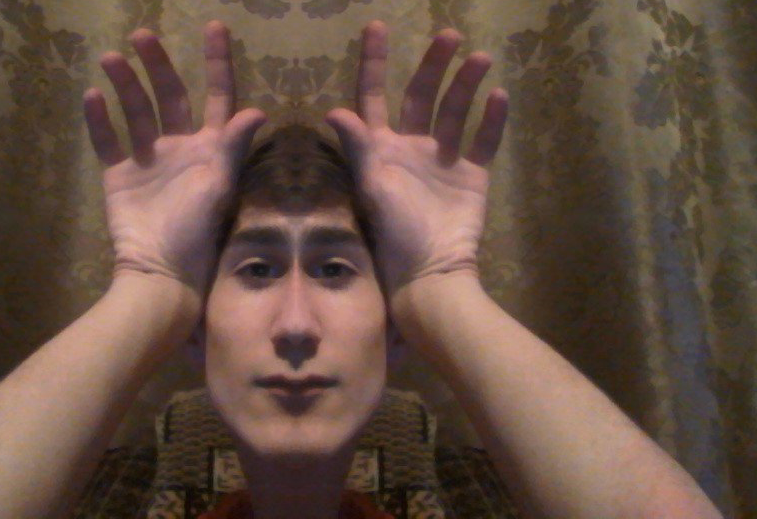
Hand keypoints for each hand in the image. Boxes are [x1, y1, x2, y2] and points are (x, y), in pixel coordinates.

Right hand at [84, 21, 265, 295]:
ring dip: (125, 84)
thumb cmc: (197, 230)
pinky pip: (108, 140)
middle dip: (157, 64)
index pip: (217, 96)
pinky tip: (92, 95)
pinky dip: (99, 119)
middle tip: (142, 35)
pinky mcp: (120, 176)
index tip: (214, 27)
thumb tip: (258, 110)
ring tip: (111, 58)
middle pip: (169, 96)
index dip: (217, 63)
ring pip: (136, 112)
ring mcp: (148, 161)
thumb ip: (233, 147)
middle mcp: (180, 147)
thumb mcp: (219, 185)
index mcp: (211, 148)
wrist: (160, 269)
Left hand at [325, 21, 507, 294]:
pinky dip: (492, 119)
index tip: (377, 26)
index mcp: (381, 148)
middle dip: (434, 65)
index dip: (375, 62)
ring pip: (456, 111)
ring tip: (481, 58)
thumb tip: (333, 110)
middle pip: (421, 96)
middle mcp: (411, 147)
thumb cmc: (394, 230)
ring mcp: (443, 161)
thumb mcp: (372, 186)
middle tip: (449, 35)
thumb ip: (358, 148)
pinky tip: (500, 96)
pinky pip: (484, 141)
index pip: (375, 96)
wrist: (430, 269)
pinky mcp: (471, 176)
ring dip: (467, 84)